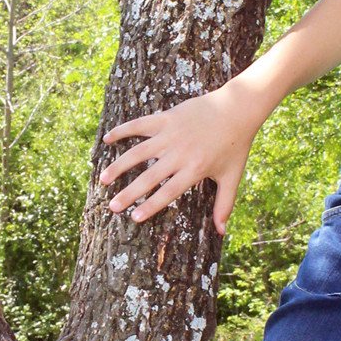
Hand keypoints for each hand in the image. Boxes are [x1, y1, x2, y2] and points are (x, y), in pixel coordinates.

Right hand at [99, 84, 264, 232]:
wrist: (238, 108)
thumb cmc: (236, 145)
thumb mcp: (232, 176)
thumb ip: (225, 204)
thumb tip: (221, 232)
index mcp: (194, 169)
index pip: (168, 193)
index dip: (150, 206)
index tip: (134, 218)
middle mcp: (180, 153)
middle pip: (149, 177)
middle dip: (129, 194)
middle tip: (112, 206)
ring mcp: (171, 134)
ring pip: (138, 152)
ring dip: (118, 166)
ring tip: (103, 179)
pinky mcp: (167, 118)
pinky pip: (140, 125)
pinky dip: (122, 130)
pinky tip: (106, 139)